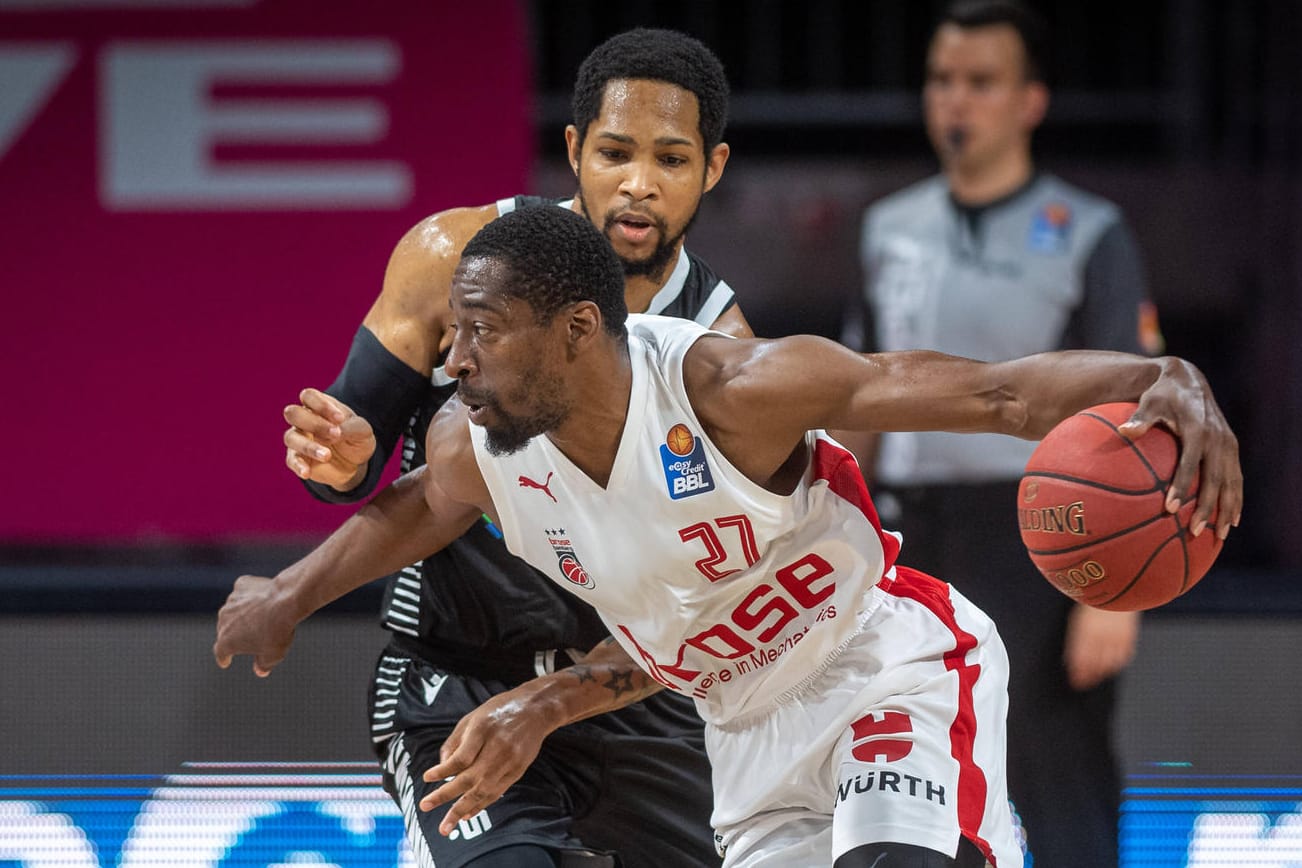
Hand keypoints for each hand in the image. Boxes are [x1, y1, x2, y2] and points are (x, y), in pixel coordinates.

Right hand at [213, 575, 297, 676]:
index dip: (224, 658)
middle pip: (226, 630)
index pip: (221, 653)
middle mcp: (223, 620)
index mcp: (226, 641)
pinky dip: (249, 595)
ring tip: (260, 617)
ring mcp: (231, 601)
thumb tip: (260, 671)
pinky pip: (243, 591)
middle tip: (250, 637)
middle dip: (235, 634)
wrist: (286, 601)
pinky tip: (261, 597)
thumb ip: (263, 665)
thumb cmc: (278, 631)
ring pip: (234, 610)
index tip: (226, 661)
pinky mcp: (241, 585)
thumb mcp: (273, 655)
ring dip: (241, 614)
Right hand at [283, 389, 376, 489]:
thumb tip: (336, 432)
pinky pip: (291, 460)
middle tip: (335, 434)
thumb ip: (350, 428)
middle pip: (293, 413)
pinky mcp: (297, 458)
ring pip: (291, 437)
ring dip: (308, 446)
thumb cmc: (356, 437)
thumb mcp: (362, 430)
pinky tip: (307, 472)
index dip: (321, 405)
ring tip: (327, 455)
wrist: (355, 462)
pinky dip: (298, 466)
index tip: (341, 419)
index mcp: (319, 406)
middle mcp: (304, 420)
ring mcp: (299, 439)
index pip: (309, 396)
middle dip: (314, 423)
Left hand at [418, 688, 558, 834]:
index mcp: (484, 730)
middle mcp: (498, 748)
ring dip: (462, 810)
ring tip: (446, 825)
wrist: (536, 709)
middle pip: (469, 778)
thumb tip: (441, 767)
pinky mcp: (518, 771)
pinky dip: (480, 805)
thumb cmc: (500, 710)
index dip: (442, 771)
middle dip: (445, 795)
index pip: (460, 757)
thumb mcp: (473, 718)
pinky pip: (496, 793)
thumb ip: (455, 742)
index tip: (427, 778)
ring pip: (483, 791)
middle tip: (425, 805)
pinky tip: (467, 815)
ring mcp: (510, 762)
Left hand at [1063, 605, 1139, 690]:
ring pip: (1110, 663)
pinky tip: (1110, 666)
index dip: (1078, 673)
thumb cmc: (1093, 603)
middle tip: (1083, 683)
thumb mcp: (1077, 620)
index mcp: (1086, 631)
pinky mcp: (1129, 636)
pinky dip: (1116, 663)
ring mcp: (1117, 636)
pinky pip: (1124, 656)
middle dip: (1089, 676)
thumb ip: (1075, 641)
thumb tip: (1070, 662)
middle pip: (1095, 664)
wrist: (1117, 587)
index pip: (1081, 659)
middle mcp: (1103, 635)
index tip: (1074, 682)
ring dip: (1102, 672)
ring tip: (1095, 676)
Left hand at [1119, 358, 1242, 539]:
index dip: (1181, 487)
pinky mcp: (1232, 448)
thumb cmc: (1162, 395)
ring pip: (1231, 483)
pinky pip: (1237, 478)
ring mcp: (1228, 444)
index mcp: (1198, 430)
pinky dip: (1236, 499)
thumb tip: (1123, 431)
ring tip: (1219, 536)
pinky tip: (1232, 521)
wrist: (1189, 380)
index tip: (1170, 509)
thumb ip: (1139, 418)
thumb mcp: (1149, 402)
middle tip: (1195, 531)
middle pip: (1214, 480)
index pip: (1190, 464)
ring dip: (1226, 509)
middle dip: (1206, 507)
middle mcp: (1218, 439)